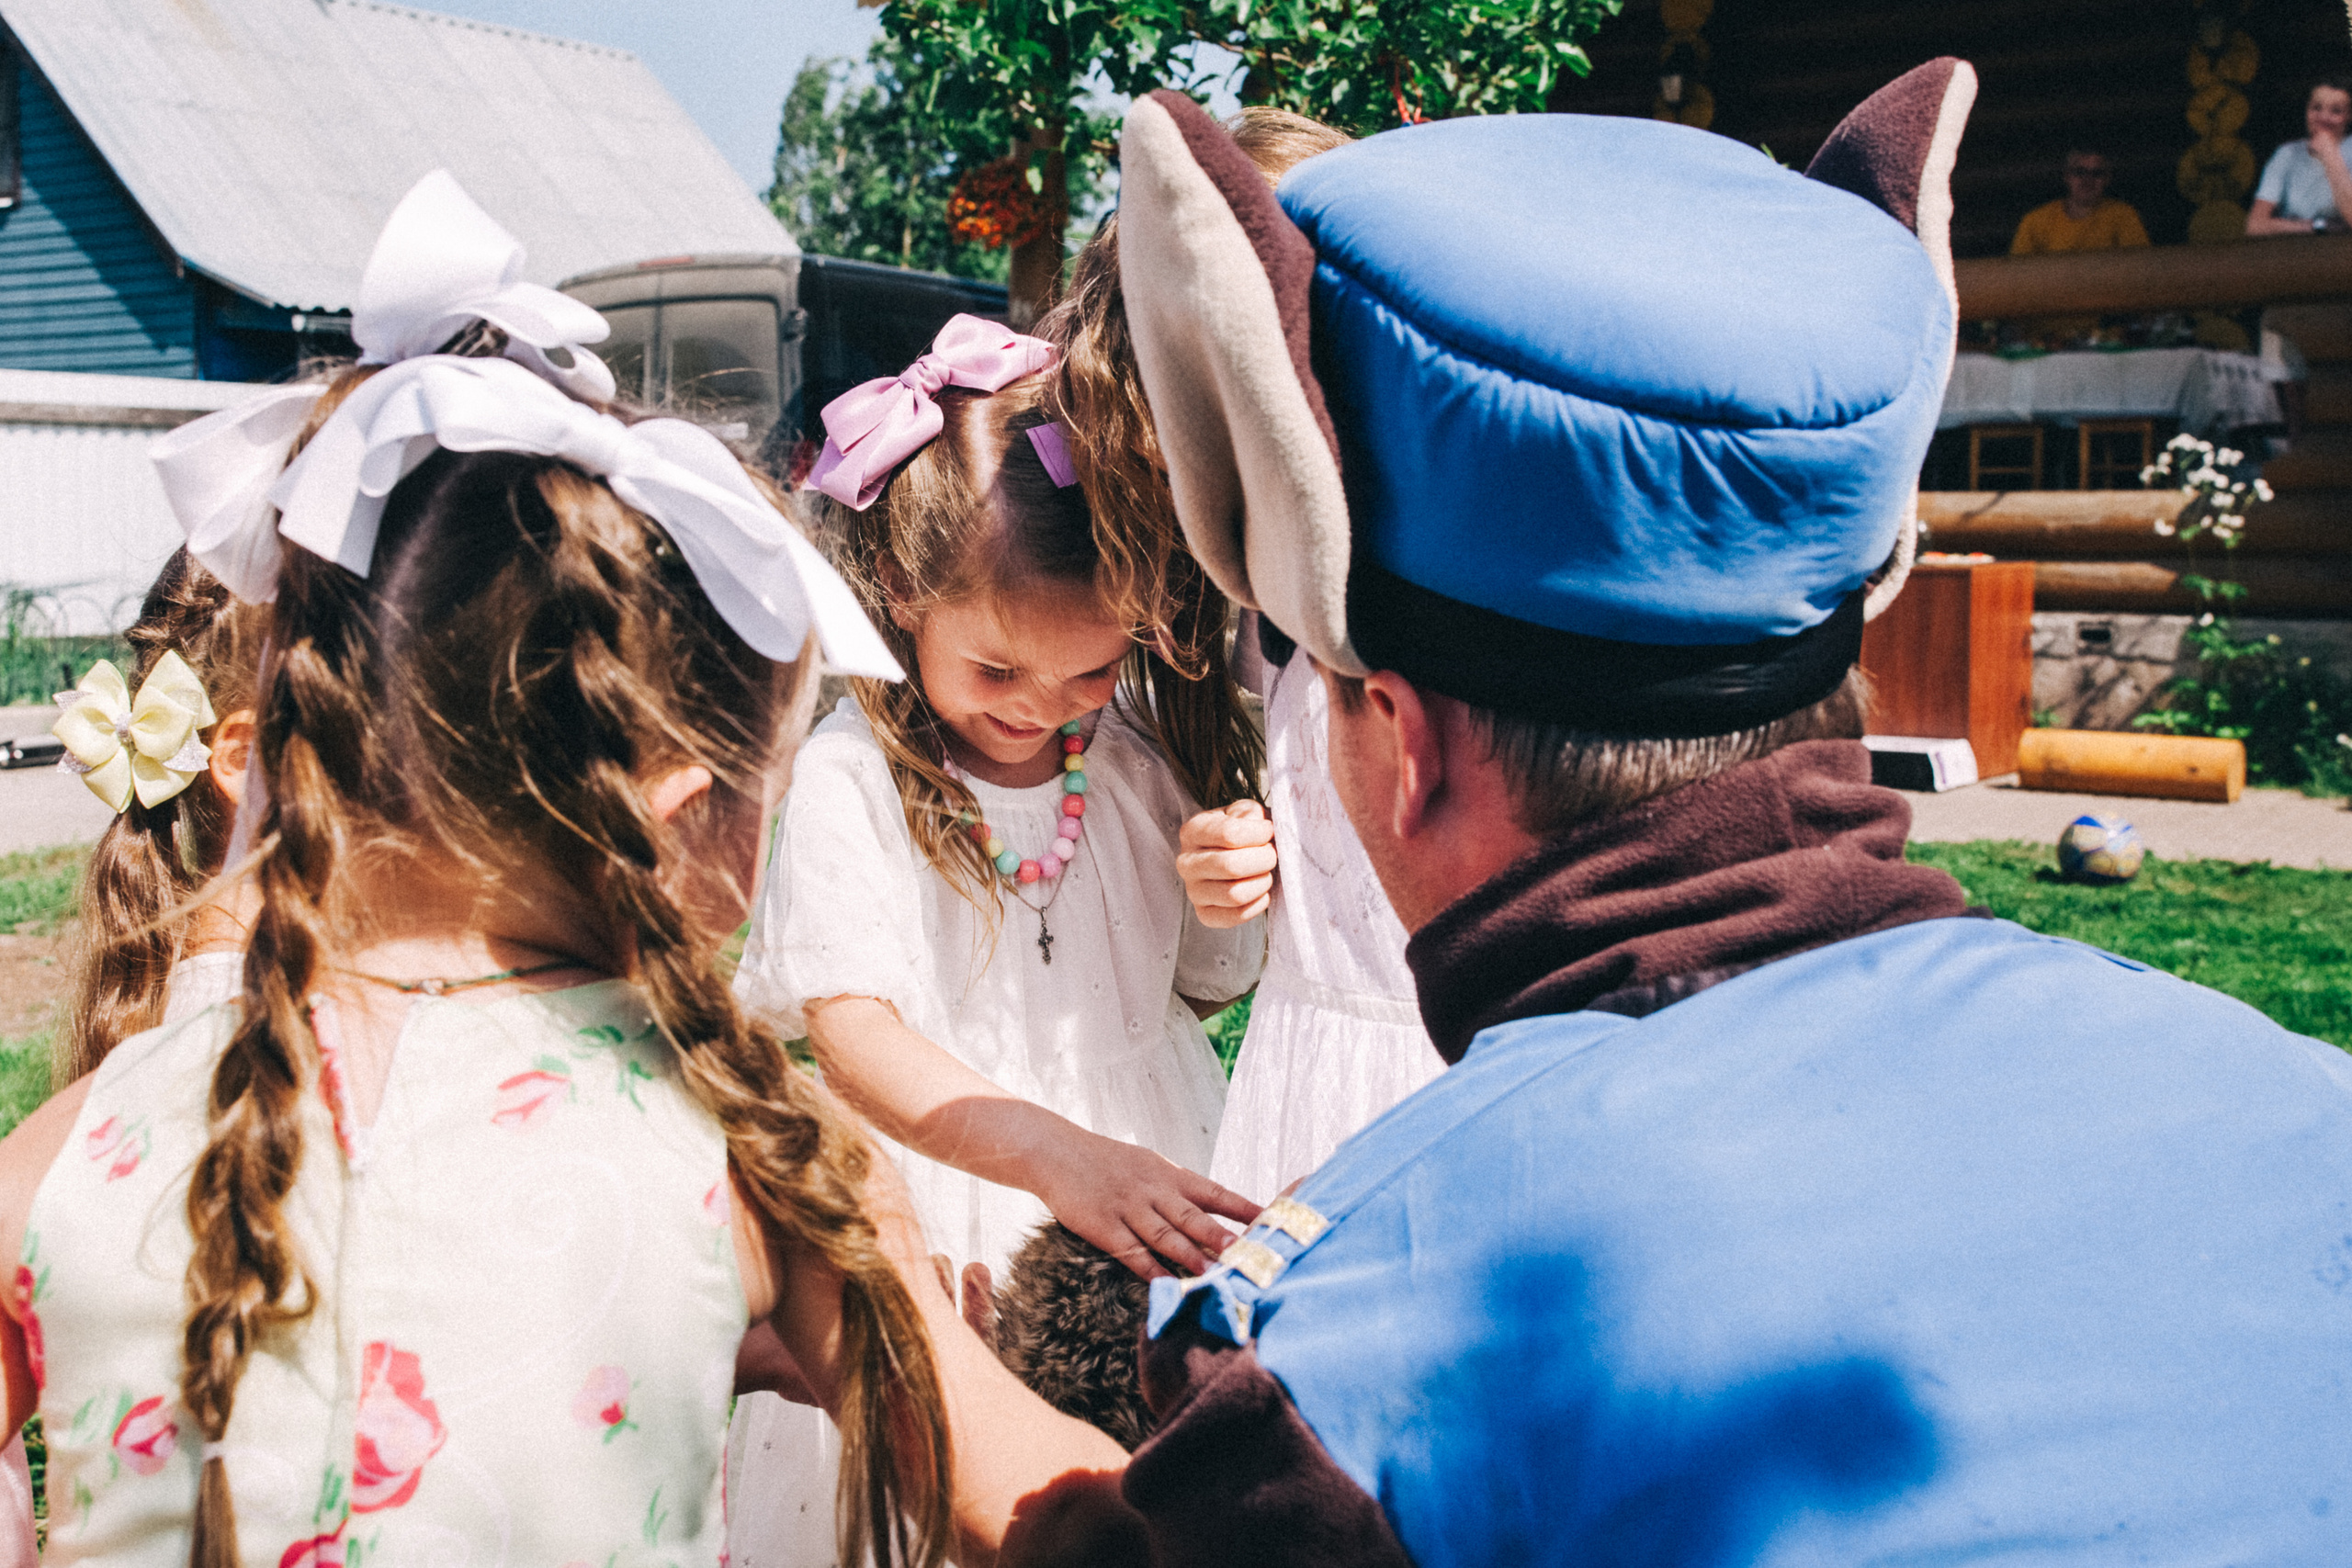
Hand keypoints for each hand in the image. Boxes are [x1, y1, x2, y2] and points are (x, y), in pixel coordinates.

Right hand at [1033, 1128, 1260, 1277]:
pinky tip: (1167, 1283)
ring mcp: (1127, 1208)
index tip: (1271, 1220)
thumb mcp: (1149, 1165)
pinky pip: (1131, 1251)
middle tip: (1249, 1253)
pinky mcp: (1103, 1226)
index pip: (1215, 1192)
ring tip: (1215, 1274)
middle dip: (1222, 1237)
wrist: (1056, 1152)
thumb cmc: (1108, 1161)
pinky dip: (1150, 1268)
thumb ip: (1179, 1188)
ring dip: (1192, 1257)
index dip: (1244, 1208)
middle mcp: (1153, 1190)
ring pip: (1165, 1235)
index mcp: (1169, 1173)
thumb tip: (1215, 1209)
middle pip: (1194, 1216)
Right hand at [1177, 799, 1276, 927]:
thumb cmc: (1243, 831)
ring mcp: (1193, 891)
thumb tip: (1263, 830)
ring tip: (1266, 873)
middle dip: (1263, 859)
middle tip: (1272, 855)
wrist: (1234, 855)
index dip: (1259, 833)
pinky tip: (1261, 891)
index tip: (1269, 831)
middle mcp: (1186, 863)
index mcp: (1192, 831)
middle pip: (1231, 866)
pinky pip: (1236, 917)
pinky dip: (1257, 904)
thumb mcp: (1245, 812)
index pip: (1230, 834)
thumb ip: (1252, 814)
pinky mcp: (1204, 914)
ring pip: (1234, 895)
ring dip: (1261, 883)